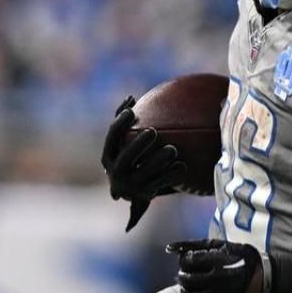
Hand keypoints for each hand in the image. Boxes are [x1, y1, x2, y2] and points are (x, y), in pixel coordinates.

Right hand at [101, 97, 186, 231]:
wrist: (133, 192)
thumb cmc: (129, 157)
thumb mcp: (122, 143)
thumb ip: (124, 121)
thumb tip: (131, 97)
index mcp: (108, 156)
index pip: (111, 137)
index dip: (120, 123)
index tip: (132, 111)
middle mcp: (116, 172)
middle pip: (126, 158)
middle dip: (138, 145)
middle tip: (152, 132)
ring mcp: (131, 185)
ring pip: (144, 173)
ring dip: (158, 161)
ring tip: (172, 149)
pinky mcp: (145, 195)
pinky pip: (159, 184)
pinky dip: (171, 175)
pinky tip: (183, 166)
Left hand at [166, 238, 265, 292]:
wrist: (262, 278)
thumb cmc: (242, 257)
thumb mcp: (221, 245)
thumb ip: (194, 245)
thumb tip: (169, 248)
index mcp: (217, 262)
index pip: (187, 262)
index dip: (184, 260)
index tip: (189, 260)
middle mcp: (216, 281)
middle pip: (186, 279)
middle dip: (183, 274)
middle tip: (187, 272)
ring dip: (184, 288)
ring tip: (189, 284)